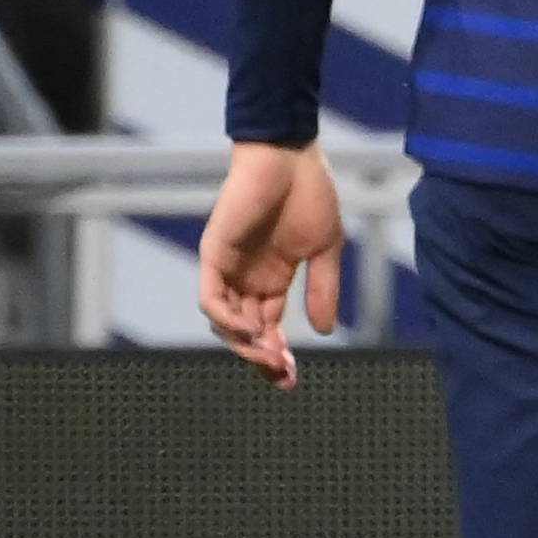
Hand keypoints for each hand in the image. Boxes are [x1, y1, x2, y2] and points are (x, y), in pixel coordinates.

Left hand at [197, 143, 346, 384]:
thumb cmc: (310, 195)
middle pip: (245, 332)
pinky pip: (211, 298)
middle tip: (283, 376)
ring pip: (224, 322)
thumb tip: (323, 332)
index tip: (292, 379)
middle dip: (262, 358)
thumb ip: (323, 290)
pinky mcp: (214, 255)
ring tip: (270, 356)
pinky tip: (250, 330)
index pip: (268, 327)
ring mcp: (229, 268)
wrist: (290, 158)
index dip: (278, 355)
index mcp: (273, 279)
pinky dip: (226, 319)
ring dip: (245, 344)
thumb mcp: (326, 250)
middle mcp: (247, 279)